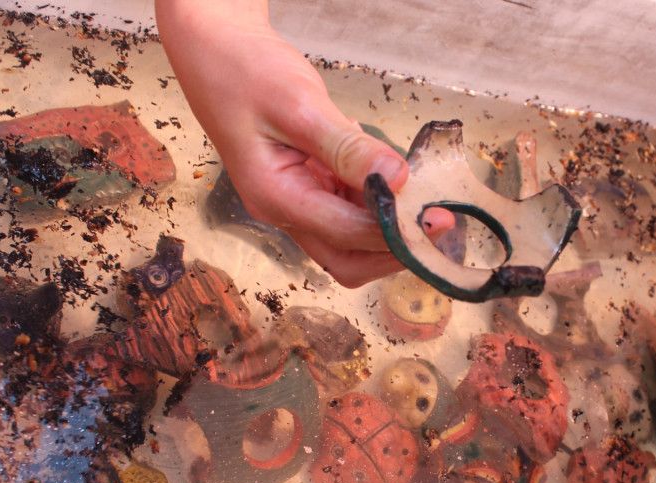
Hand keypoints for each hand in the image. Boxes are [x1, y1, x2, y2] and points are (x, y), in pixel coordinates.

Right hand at [155, 0, 452, 286]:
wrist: (217, 50)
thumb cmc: (245, 72)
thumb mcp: (299, 105)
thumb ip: (347, 147)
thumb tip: (396, 179)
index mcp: (275, 198)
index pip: (346, 234)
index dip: (394, 231)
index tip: (437, 216)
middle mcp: (285, 211)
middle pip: (349, 259)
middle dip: (395, 249)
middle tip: (439, 220)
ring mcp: (296, 202)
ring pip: (352, 241)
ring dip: (390, 228)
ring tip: (427, 198)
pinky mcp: (309, 187)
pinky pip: (350, 209)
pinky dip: (378, 202)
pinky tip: (396, 177)